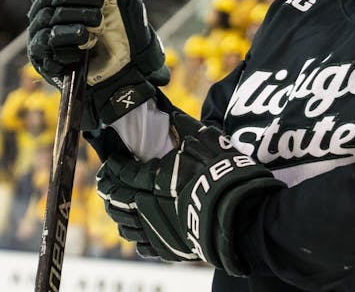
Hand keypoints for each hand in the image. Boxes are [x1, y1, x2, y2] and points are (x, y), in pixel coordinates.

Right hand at [27, 0, 167, 128]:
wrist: (125, 67)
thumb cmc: (121, 33)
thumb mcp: (121, 2)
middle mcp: (45, 12)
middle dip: (85, 0)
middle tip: (102, 10)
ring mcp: (41, 34)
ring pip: (53, 16)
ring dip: (84, 21)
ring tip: (98, 30)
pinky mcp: (42, 55)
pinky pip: (52, 39)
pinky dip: (76, 38)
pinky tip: (87, 44)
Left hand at [97, 111, 284, 271]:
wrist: (239, 212)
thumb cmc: (222, 172)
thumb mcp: (206, 141)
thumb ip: (186, 127)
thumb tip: (173, 113)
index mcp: (154, 179)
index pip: (123, 172)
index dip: (114, 165)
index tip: (112, 161)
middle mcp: (147, 206)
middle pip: (117, 198)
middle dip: (108, 188)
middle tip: (106, 181)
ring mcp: (156, 230)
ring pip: (124, 224)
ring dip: (117, 212)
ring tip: (117, 204)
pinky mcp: (167, 248)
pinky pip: (140, 245)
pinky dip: (134, 235)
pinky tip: (137, 228)